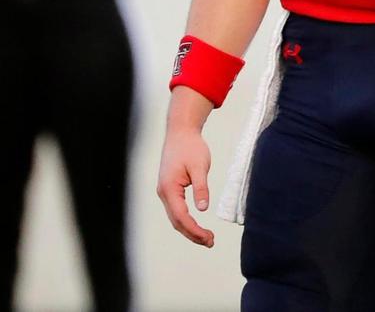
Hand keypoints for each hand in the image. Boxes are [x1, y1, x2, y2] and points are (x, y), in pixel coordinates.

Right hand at [156, 122, 215, 247]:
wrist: (180, 132)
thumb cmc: (191, 147)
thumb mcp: (199, 166)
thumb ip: (201, 187)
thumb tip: (202, 209)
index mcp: (169, 189)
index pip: (181, 217)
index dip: (195, 230)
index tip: (209, 237)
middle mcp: (163, 193)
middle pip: (177, 221)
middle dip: (193, 234)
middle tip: (211, 242)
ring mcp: (165, 191)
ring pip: (175, 218)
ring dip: (190, 229)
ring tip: (207, 238)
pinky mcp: (169, 189)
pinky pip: (176, 210)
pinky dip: (186, 220)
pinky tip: (197, 225)